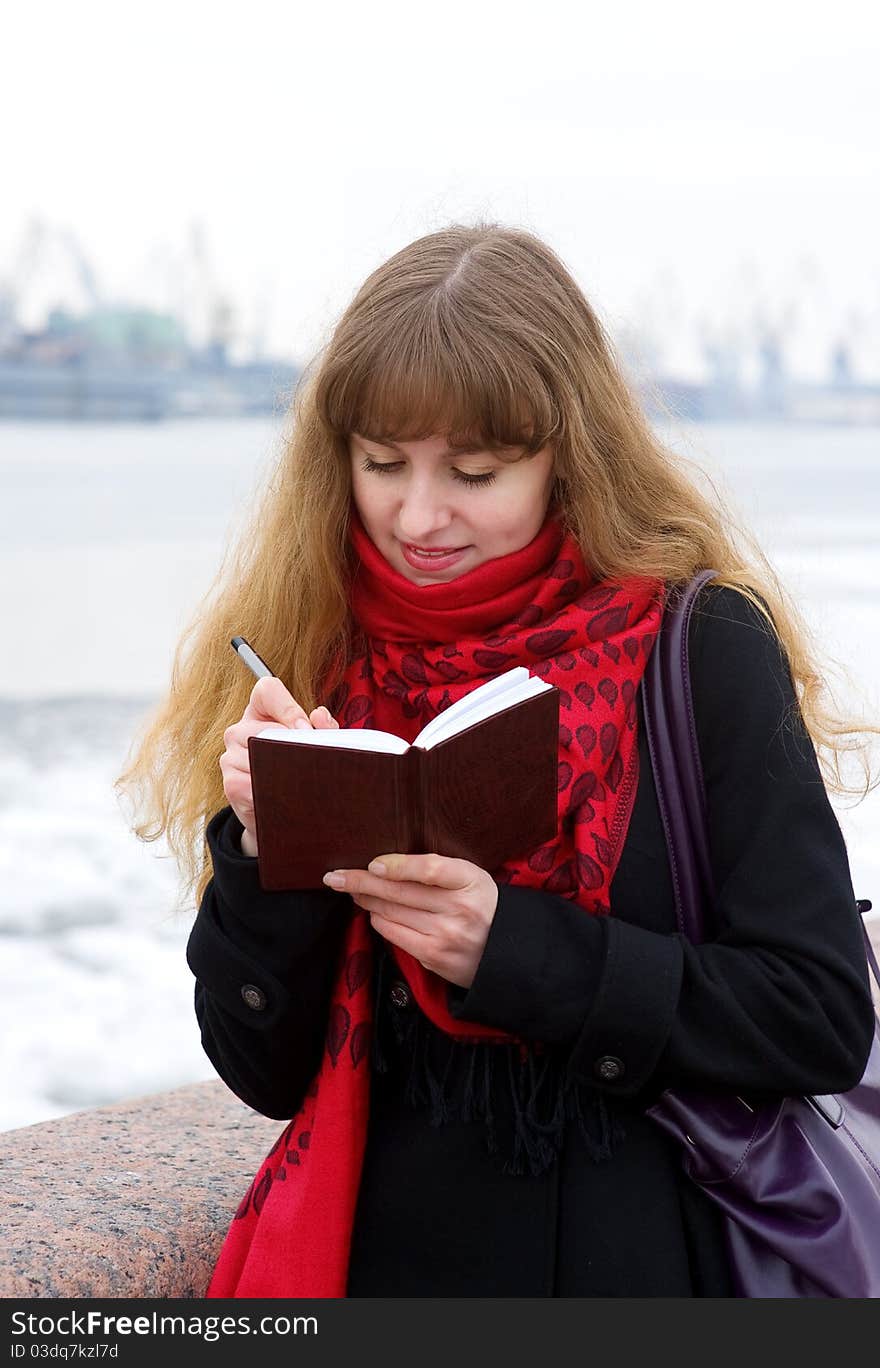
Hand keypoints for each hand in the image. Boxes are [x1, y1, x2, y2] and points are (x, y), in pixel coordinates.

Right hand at [221, 676, 338, 854]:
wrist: (276, 812)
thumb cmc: (297, 768)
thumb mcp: (313, 745)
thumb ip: (323, 728)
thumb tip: (319, 717)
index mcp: (262, 712)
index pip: (267, 690)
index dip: (288, 707)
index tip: (305, 729)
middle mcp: (239, 730)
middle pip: (265, 728)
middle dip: (293, 747)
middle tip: (312, 762)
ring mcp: (230, 756)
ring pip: (259, 757)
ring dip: (284, 771)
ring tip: (301, 783)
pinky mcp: (230, 783)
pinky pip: (251, 784)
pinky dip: (272, 793)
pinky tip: (285, 798)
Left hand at [322, 853, 498, 990]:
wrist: (508, 950)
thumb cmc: (481, 904)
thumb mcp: (470, 877)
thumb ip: (436, 869)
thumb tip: (384, 865)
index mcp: (470, 880)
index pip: (428, 869)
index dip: (396, 865)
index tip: (372, 863)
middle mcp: (458, 909)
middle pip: (398, 891)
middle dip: (360, 881)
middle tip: (335, 876)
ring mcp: (445, 936)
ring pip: (390, 913)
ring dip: (366, 900)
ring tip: (353, 890)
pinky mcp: (434, 957)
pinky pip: (394, 935)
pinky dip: (379, 921)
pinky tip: (375, 913)